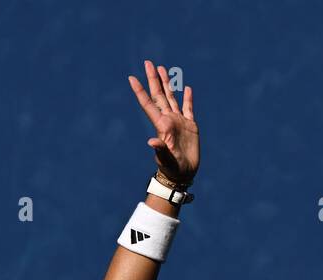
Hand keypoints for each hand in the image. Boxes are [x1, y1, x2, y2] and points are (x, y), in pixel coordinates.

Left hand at [127, 59, 198, 184]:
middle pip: (159, 95)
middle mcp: (168, 120)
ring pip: (172, 98)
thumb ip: (160, 150)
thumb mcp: (166, 159)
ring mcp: (179, 122)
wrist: (183, 175)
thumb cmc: (172, 169)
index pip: (149, 104)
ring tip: (163, 69)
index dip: (140, 91)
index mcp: (161, 125)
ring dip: (167, 84)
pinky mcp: (190, 126)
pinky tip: (187, 88)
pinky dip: (188, 98)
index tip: (132, 78)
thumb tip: (152, 142)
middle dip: (153, 79)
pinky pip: (189, 108)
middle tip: (148, 63)